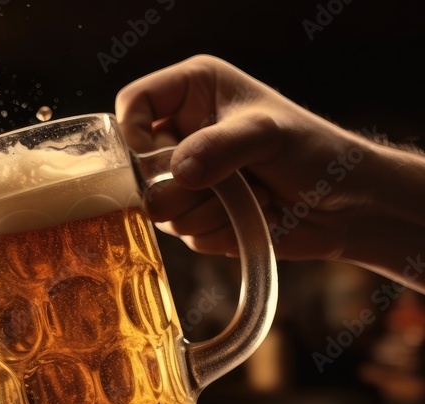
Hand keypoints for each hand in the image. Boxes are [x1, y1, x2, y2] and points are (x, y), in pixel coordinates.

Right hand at [115, 55, 424, 290]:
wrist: (346, 205)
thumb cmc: (314, 151)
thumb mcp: (269, 134)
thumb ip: (221, 146)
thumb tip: (180, 173)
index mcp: (191, 92)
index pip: (133, 103)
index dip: (134, 131)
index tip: (159, 156)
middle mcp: (180, 133)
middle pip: (138, 167)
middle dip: (183, 184)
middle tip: (225, 182)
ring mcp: (184, 178)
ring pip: (160, 208)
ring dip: (208, 210)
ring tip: (251, 196)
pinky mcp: (194, 216)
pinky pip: (183, 234)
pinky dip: (219, 230)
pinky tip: (251, 215)